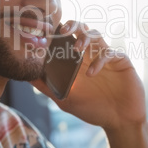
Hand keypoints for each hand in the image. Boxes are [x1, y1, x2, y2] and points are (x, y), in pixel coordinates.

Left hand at [31, 21, 147, 147]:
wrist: (119, 121)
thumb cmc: (94, 109)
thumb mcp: (66, 99)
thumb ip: (48, 87)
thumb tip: (27, 77)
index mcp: (79, 61)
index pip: (68, 38)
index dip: (59, 32)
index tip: (46, 33)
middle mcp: (92, 55)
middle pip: (82, 29)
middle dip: (73, 26)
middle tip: (63, 31)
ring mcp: (107, 56)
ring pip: (96, 34)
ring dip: (85, 38)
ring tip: (76, 49)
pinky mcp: (120, 61)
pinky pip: (109, 52)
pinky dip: (98, 60)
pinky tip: (91, 74)